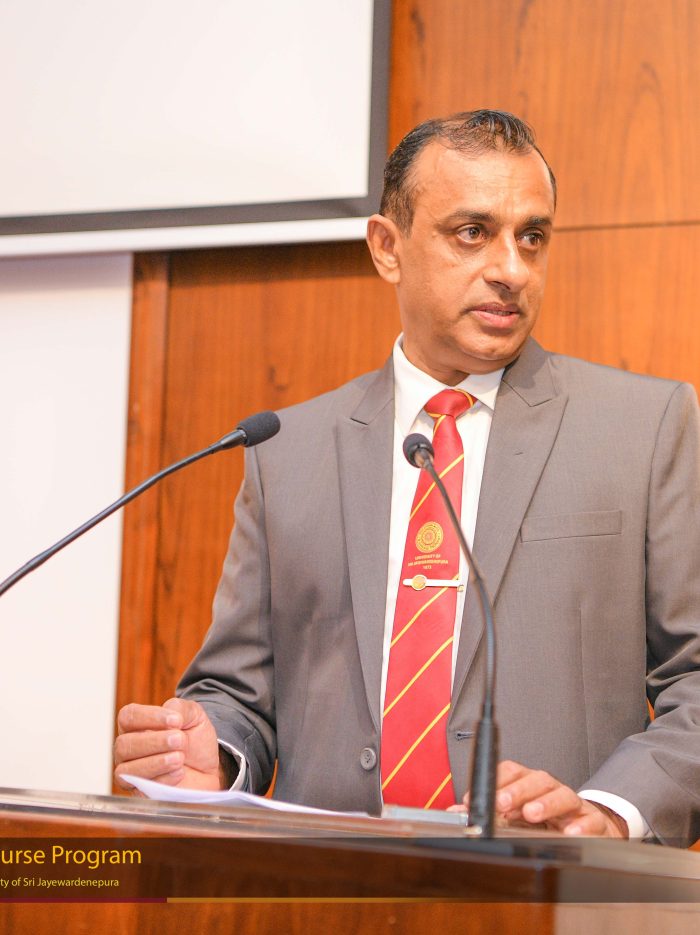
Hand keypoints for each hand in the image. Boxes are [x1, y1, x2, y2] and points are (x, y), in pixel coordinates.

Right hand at [114, 697, 223, 791]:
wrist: (209, 767)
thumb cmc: (195, 740)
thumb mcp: (194, 715)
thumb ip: (180, 708)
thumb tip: (168, 712)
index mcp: (137, 725)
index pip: (128, 716)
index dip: (150, 717)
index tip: (176, 720)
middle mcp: (128, 749)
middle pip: (124, 744)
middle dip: (154, 742)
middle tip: (179, 740)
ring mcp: (132, 773)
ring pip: (126, 770)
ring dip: (156, 762)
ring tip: (180, 757)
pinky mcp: (142, 793)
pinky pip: (140, 789)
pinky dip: (162, 779)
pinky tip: (180, 772)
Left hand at [462, 760, 628, 836]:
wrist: (589, 827)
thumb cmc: (547, 819)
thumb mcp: (516, 816)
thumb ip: (488, 814)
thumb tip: (456, 813)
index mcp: (529, 785)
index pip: (512, 771)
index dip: (494, 781)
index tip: (475, 798)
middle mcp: (550, 789)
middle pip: (537, 779)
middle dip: (517, 790)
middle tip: (501, 803)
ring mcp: (573, 804)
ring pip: (563, 795)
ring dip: (546, 803)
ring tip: (531, 814)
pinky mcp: (593, 822)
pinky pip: (590, 820)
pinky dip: (581, 826)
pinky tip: (570, 833)